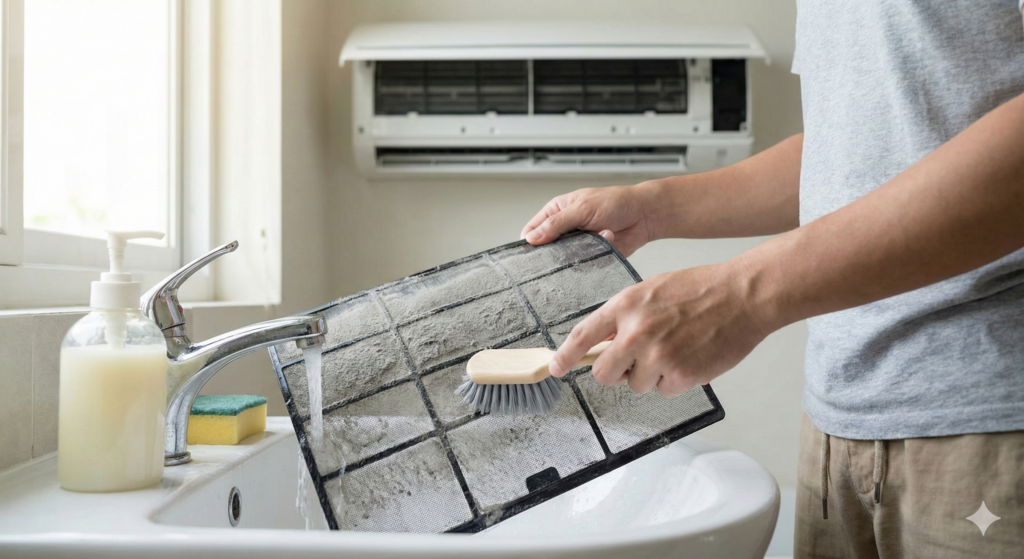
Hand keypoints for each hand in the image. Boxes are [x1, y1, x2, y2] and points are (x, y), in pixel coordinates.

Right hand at [521, 184, 655, 256]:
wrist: (644, 215)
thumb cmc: (616, 202)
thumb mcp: (582, 208)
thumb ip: (556, 223)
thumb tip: (531, 238)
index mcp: (557, 212)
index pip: (532, 230)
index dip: (529, 242)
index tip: (530, 254)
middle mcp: (565, 229)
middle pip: (547, 249)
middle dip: (553, 254)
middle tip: (563, 252)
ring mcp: (578, 244)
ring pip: (565, 260)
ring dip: (577, 254)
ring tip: (591, 242)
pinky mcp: (591, 256)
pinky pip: (584, 265)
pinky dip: (593, 258)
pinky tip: (606, 241)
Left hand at [548, 261, 773, 396]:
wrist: (742, 296)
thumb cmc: (701, 289)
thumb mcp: (652, 289)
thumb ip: (625, 314)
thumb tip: (605, 340)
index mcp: (626, 305)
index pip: (584, 335)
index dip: (566, 356)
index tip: (555, 368)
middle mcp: (636, 332)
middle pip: (604, 373)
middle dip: (616, 372)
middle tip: (634, 361)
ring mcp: (657, 355)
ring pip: (636, 384)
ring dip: (650, 375)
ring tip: (674, 349)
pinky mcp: (680, 375)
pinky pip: (663, 390)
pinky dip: (674, 380)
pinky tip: (690, 358)